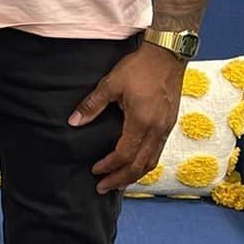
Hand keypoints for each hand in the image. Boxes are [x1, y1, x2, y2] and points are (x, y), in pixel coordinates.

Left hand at [70, 41, 183, 194]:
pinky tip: (135, 165)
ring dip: (134, 175)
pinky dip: (145, 164)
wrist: (167, 55)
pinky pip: (158, 152)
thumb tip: (74, 122)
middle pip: (139, 166)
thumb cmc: (139, 67)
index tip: (95, 171)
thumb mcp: (111, 83)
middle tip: (103, 188)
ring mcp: (166, 129)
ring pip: (151, 162)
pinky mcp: (169, 124)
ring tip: (118, 183)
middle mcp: (157, 130)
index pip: (124, 154)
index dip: (109, 166)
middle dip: (120, 179)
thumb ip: (92, 105)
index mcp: (141, 122)